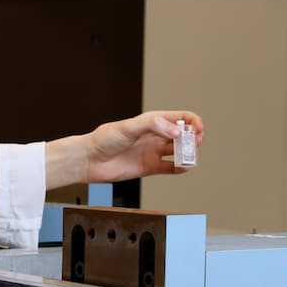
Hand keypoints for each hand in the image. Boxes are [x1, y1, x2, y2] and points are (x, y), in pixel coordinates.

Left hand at [45, 110, 203, 187]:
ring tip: (189, 158)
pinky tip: (184, 168)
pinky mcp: (149, 167)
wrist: (90, 160)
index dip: (193, 122)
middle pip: (184, 135)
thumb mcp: (128, 127)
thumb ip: (152, 125)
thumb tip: (174, 131)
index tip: (197, 130)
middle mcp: (155, 135)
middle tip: (194, 145)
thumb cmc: (104, 139)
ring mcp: (153, 151)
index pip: (180, 118)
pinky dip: (180, 168)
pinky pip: (170, 168)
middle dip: (194, 139)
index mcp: (153, 121)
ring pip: (179, 152)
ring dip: (189, 154)